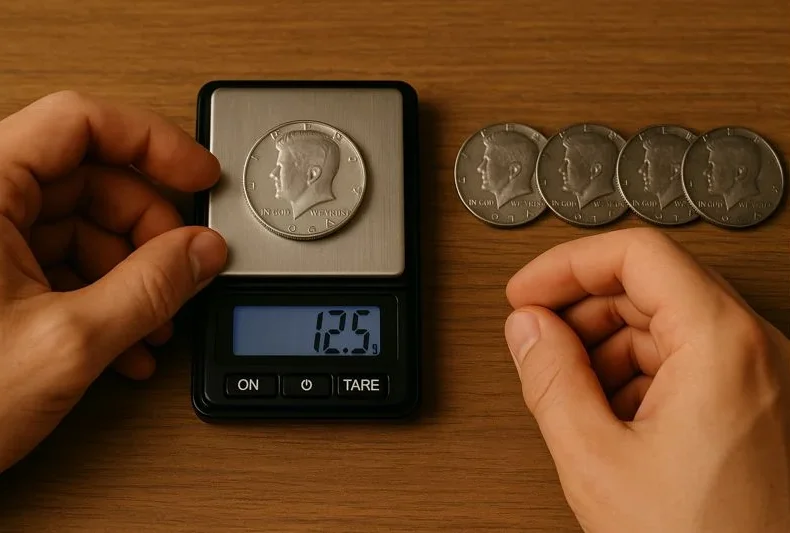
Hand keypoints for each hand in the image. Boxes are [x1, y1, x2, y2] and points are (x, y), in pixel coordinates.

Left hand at [0, 91, 226, 472]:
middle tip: (185, 267)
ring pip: (81, 230)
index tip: (198, 173)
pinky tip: (126, 344)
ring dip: (132, 275)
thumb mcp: (68, 343)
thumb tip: (202, 251)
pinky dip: (103, 299)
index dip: (151, 143)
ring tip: (156, 324)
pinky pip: (61, 268)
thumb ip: (151, 289)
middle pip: (89, 181)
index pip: (78, 122)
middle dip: (149, 229)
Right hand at [504, 228, 789, 532]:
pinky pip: (686, 362)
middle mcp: (754, 349)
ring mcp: (761, 377)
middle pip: (650, 285)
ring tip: (570, 389)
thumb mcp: (598, 461)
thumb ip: (550, 380)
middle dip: (581, 307)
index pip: (636, 254)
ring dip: (605, 345)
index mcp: (722, 344)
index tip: (527, 291)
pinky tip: (609, 416)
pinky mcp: (757, 405)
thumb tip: (527, 328)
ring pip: (665, 324)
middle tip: (536, 337)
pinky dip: (637, 375)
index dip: (567, 265)